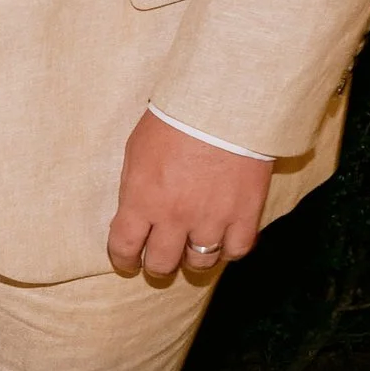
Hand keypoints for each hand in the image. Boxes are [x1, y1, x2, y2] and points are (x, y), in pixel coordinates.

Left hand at [106, 110, 271, 278]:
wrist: (222, 105)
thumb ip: (135, 189)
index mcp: (142, 200)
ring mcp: (212, 219)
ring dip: (193, 259)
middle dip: (158, 265)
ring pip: (200, 264)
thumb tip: (133, 215)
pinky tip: (223, 241)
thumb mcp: (136, 153)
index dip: (124, 260)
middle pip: (162, 264)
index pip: (125, 248)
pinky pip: (236, 251)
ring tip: (193, 247)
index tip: (128, 262)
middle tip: (161, 257)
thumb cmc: (173, 121)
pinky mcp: (245, 214)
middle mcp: (175, 217)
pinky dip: (228, 250)